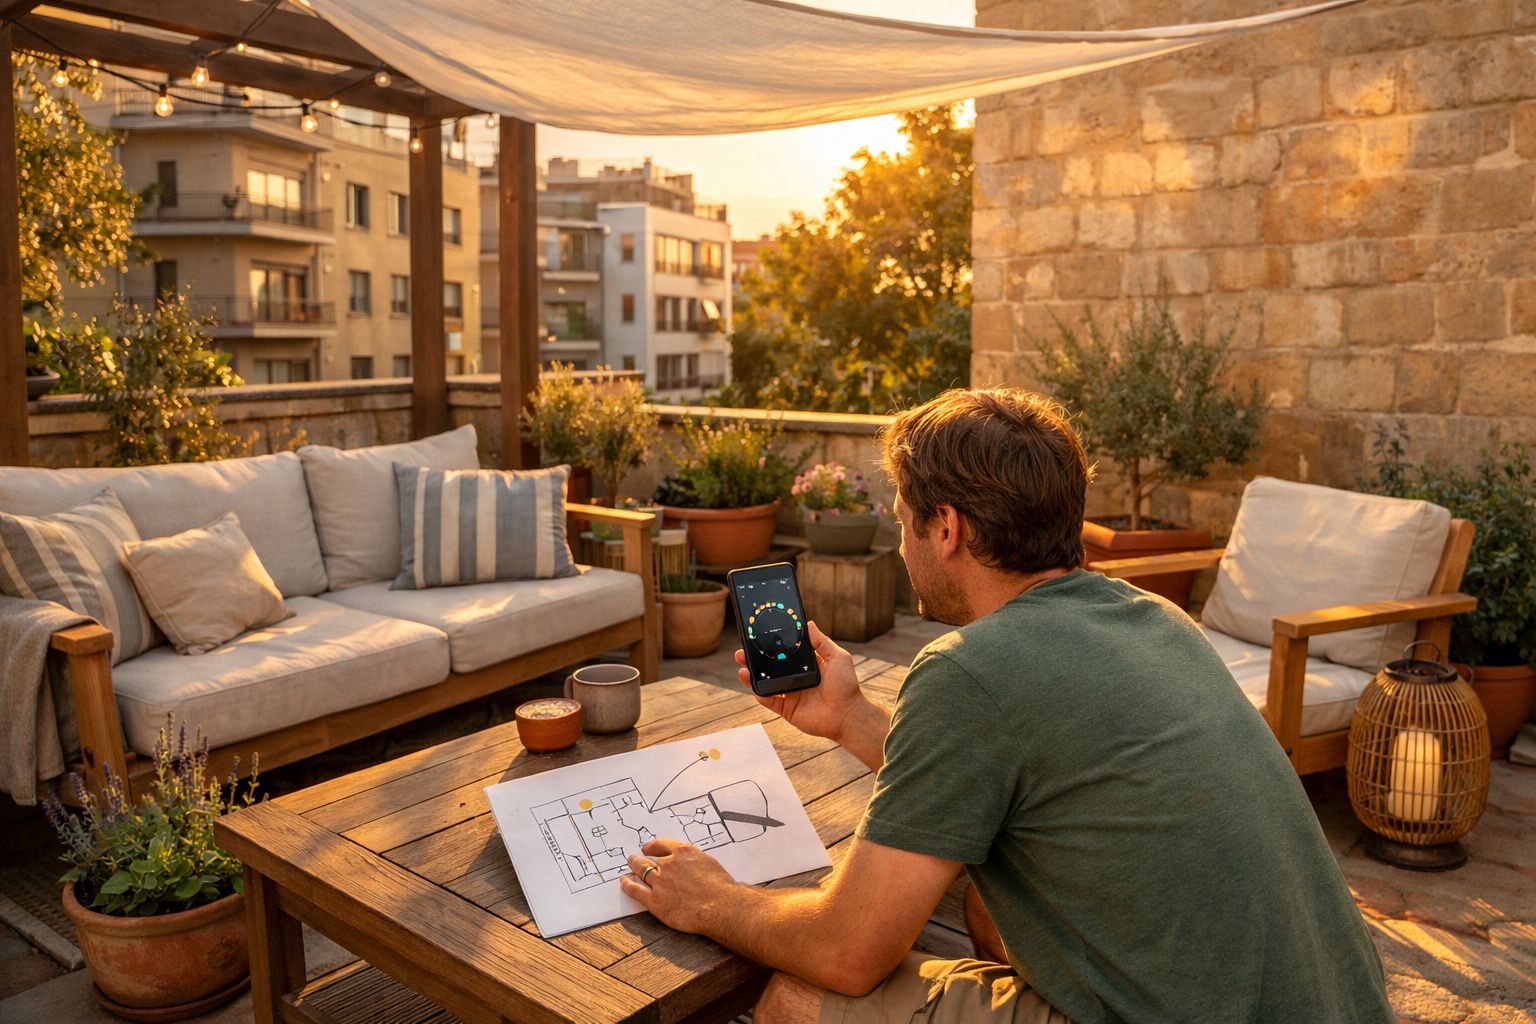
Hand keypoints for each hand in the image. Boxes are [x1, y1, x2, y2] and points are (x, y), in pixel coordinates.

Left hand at [618, 838, 734, 933]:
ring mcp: (660, 882)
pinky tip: (624, 882)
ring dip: (632, 869)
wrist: (720, 907)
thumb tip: (695, 866)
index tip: (648, 848)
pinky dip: (627, 885)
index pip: (661, 845)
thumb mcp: (710, 864)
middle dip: (639, 858)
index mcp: (683, 852)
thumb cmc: (721, 888)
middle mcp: (668, 864)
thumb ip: (697, 862)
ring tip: (628, 869)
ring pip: (640, 871)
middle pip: (647, 858)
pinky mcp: (655, 901)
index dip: (652, 847)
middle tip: (634, 859)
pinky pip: (635, 890)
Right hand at [737, 620, 866, 742]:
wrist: (848, 714)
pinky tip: (752, 685)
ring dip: (751, 676)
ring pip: (765, 683)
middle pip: (769, 667)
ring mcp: (789, 694)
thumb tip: (809, 623)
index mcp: (805, 665)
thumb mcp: (837, 657)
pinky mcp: (787, 709)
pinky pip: (769, 701)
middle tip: (742, 651)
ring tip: (742, 667)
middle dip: (754, 659)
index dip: (771, 645)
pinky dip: (759, 694)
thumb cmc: (846, 686)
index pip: (783, 653)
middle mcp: (794, 678)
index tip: (758, 636)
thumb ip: (822, 642)